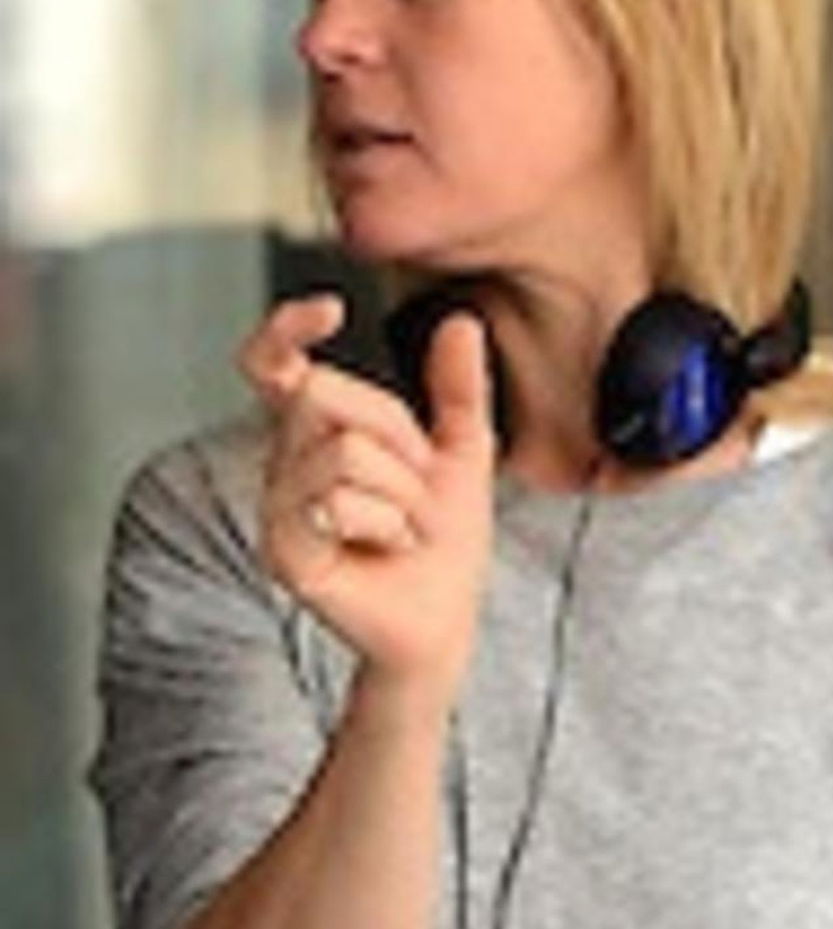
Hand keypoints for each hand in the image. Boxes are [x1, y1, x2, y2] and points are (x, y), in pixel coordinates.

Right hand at [239, 295, 496, 713]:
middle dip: (395, 432)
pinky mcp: (286, 550)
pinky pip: (338, 501)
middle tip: (415, 484)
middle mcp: (286, 462)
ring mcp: (280, 507)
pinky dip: (388, 523)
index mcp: (318, 431)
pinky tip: (391, 548)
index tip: (332, 310)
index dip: (286, 328)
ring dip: (402, 490)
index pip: (271, 364)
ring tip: (405, 526)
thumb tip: (461, 321)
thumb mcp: (464, 448)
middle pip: (322, 392)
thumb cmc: (443, 540)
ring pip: (342, 449)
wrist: (445, 617)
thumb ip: (459, 386)